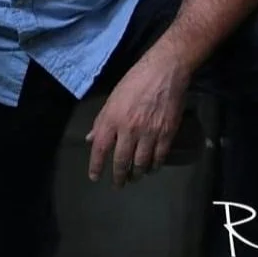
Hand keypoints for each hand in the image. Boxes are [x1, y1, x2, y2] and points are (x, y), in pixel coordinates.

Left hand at [86, 51, 190, 186]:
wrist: (163, 72)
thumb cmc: (134, 82)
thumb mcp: (112, 99)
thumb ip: (101, 121)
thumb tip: (91, 139)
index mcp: (111, 119)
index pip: (100, 148)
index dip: (96, 165)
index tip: (94, 177)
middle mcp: (128, 129)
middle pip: (122, 161)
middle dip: (119, 176)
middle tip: (118, 184)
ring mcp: (149, 133)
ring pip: (141, 162)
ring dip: (137, 173)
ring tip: (135, 177)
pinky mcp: (167, 133)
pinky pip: (160, 156)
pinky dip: (155, 165)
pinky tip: (152, 168)